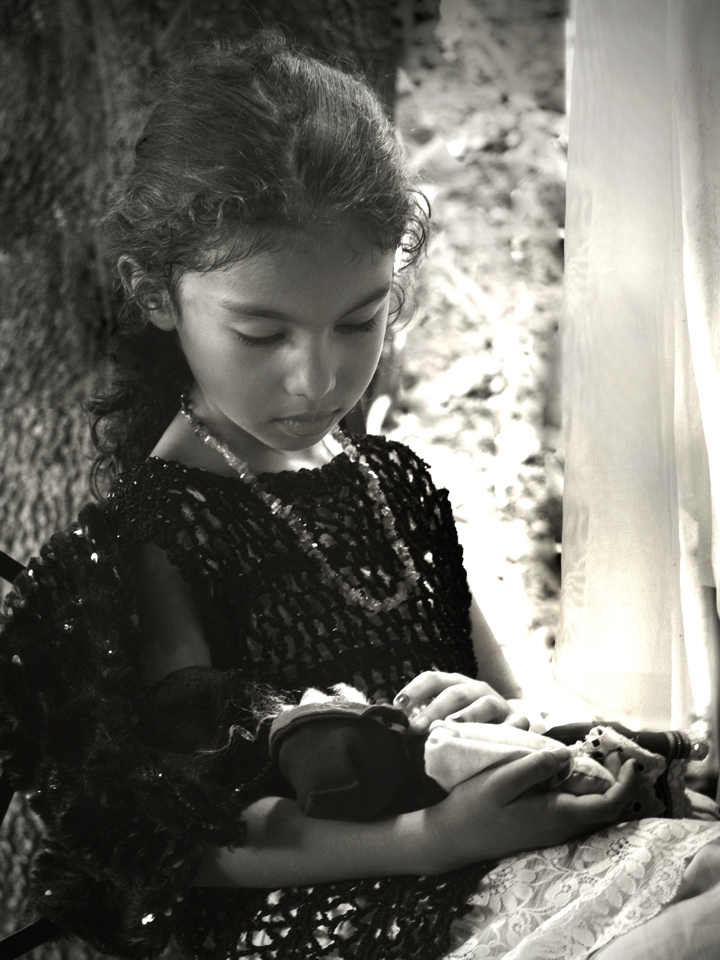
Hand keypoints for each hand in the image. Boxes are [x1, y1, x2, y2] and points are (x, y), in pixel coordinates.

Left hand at [394, 671, 529, 733]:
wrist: (507, 724)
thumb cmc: (467, 722)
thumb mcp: (446, 713)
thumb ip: (423, 716)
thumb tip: (393, 722)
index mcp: (455, 684)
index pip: (432, 679)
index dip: (414, 689)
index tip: (397, 705)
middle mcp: (476, 689)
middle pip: (455, 692)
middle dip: (434, 709)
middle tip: (417, 727)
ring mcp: (498, 703)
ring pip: (484, 704)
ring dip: (468, 715)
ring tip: (453, 726)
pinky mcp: (517, 720)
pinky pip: (516, 723)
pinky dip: (509, 729)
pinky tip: (495, 740)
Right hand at [420, 750, 639, 872]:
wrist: (453, 839)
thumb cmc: (473, 807)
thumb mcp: (500, 780)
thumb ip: (535, 766)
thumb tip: (566, 755)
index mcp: (556, 815)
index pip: (608, 805)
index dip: (625, 784)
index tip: (628, 760)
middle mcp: (561, 828)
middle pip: (607, 811)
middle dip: (619, 783)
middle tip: (613, 754)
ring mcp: (552, 832)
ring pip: (593, 814)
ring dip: (605, 789)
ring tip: (600, 761)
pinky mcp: (543, 831)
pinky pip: (579, 815)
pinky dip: (588, 795)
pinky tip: (575, 776)